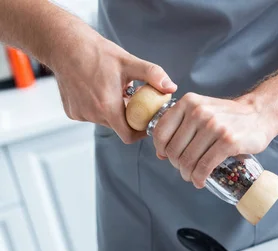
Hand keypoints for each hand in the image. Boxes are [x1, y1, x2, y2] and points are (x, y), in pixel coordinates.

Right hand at [48, 31, 176, 143]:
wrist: (63, 44)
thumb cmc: (96, 52)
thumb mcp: (129, 62)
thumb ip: (153, 75)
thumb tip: (171, 87)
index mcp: (107, 107)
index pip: (129, 135)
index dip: (141, 131)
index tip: (147, 121)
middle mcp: (92, 114)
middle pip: (118, 127)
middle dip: (128, 117)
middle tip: (132, 99)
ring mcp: (80, 114)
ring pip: (105, 120)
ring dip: (112, 110)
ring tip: (113, 91)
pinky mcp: (71, 112)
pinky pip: (91, 115)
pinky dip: (98, 107)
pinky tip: (97, 90)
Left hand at [152, 93, 277, 187]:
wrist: (260, 114)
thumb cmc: (229, 116)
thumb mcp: (202, 109)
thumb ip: (182, 124)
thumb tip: (161, 152)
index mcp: (188, 102)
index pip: (161, 132)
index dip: (161, 149)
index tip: (167, 157)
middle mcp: (199, 112)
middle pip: (174, 150)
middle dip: (177, 165)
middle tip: (185, 170)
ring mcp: (214, 126)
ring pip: (189, 160)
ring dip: (188, 174)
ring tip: (193, 177)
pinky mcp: (227, 141)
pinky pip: (205, 166)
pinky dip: (200, 177)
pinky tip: (201, 181)